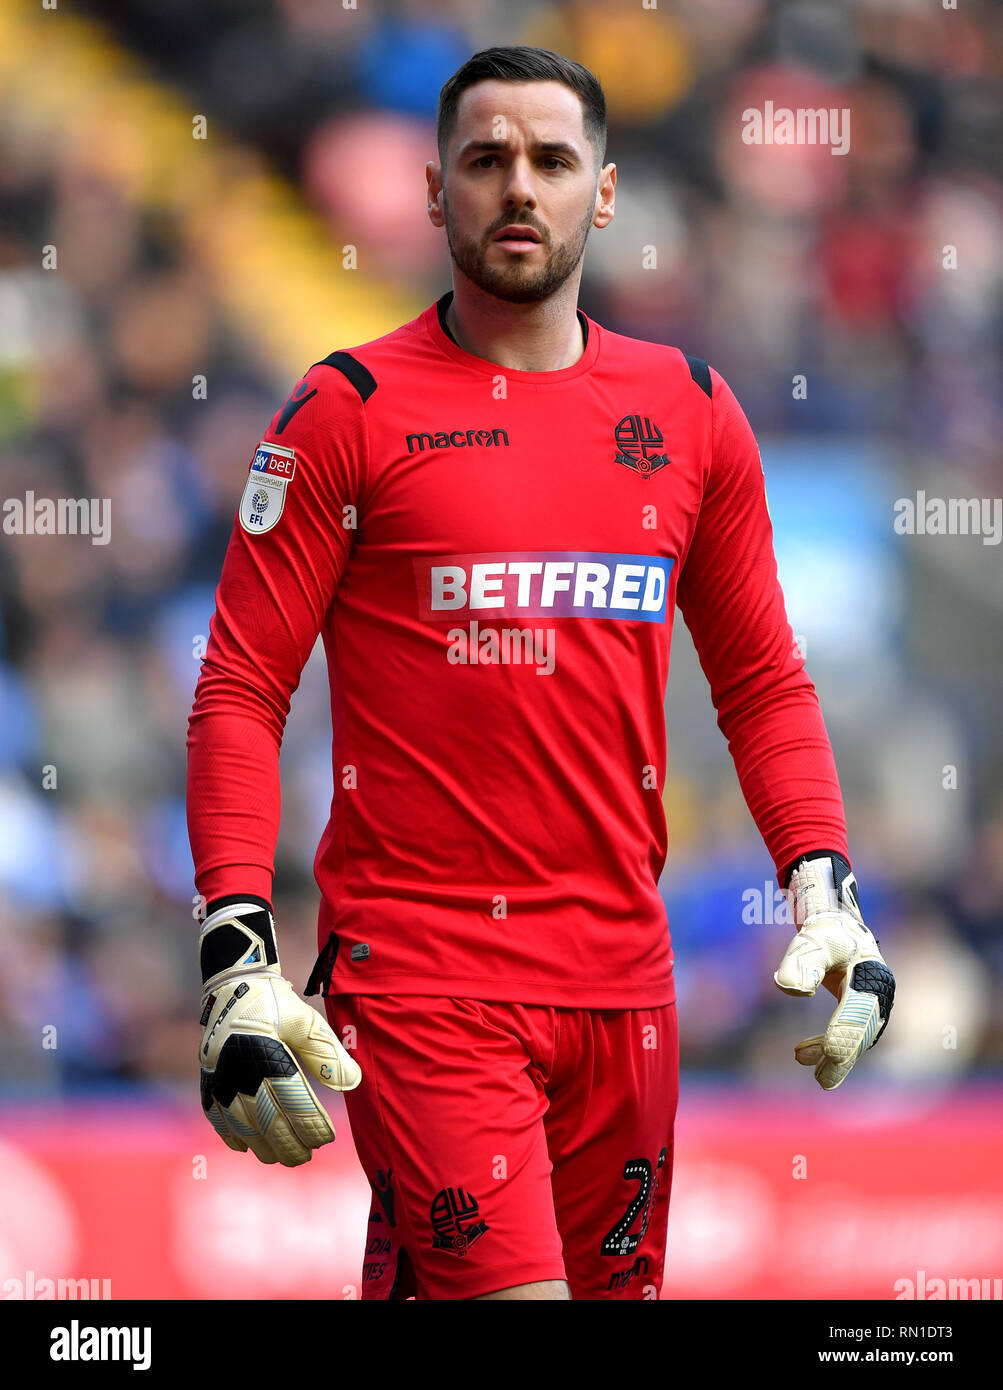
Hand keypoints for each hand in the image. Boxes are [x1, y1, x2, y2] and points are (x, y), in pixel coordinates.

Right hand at [198, 899, 361, 1164]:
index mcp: (267, 1053)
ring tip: (280, 1158)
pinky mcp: (207, 1076)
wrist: (234, 983)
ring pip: (240, 1123)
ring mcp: (219, 1075)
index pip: (292, 1101)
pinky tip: (244, 1146)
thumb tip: (353, 1082)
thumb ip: (326, 1053)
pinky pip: (215, 1113)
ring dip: (260, 1144)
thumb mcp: (306, 1021)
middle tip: (305, 1157)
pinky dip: (229, 1133)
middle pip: (265, 1120)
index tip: (326, 1138)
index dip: (309, 1124)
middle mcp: (239, 1069)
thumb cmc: (276, 1003)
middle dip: (287, 1143)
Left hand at [774, 855, 894, 1089]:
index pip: (858, 1011)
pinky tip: (805, 1054)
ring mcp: (875, 1007)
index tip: (828, 1052)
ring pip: (856, 1039)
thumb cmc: (825, 934)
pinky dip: (831, 1048)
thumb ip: (801, 962)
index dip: (844, 1032)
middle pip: (862, 1032)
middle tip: (821, 1079)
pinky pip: (851, 1037)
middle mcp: (879, 994)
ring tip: (800, 1059)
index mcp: (871, 975)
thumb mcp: (812, 941)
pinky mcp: (865, 1015)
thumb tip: (790, 989)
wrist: (839, 930)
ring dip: (834, 1056)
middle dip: (842, 1055)